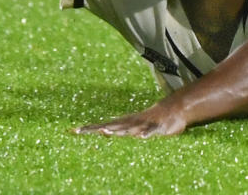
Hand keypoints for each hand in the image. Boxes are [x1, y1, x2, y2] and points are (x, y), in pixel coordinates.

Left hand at [73, 102, 187, 138]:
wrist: (172, 110)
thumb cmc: (149, 120)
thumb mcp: (132, 126)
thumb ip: (118, 130)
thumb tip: (101, 132)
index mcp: (124, 122)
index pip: (104, 125)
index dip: (91, 128)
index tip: (76, 130)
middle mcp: (131, 122)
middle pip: (112, 126)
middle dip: (99, 128)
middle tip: (84, 130)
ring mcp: (143, 124)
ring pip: (128, 128)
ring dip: (117, 130)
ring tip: (105, 132)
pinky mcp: (157, 127)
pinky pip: (150, 131)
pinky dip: (146, 134)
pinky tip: (140, 137)